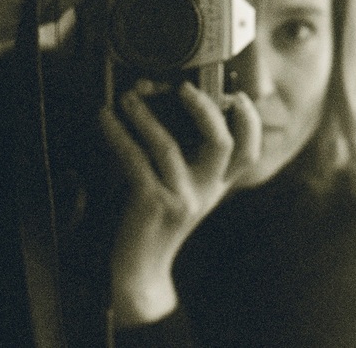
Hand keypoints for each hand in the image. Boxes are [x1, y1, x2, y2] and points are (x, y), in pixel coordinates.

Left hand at [99, 81, 260, 326]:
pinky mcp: (153, 204)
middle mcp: (205, 191)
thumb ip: (190, 160)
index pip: (249, 152)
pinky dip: (118, 134)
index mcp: (216, 185)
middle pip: (222, 144)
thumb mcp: (185, 191)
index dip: (250, 122)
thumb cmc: (159, 220)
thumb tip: (172, 110)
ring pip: (168, 146)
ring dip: (145, 116)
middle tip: (183, 86)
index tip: (238, 95)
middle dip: (205, 109)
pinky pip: (134, 160)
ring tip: (127, 95)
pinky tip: (105, 118)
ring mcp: (181, 199)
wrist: (142, 269)